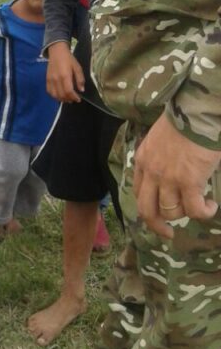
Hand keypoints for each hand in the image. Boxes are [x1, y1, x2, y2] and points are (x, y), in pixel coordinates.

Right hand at [46, 44, 83, 101]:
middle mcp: (56, 79)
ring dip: (61, 99)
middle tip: (74, 99)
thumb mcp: (77, 67)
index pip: (69, 91)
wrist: (57, 52)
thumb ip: (80, 79)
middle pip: (62, 95)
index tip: (78, 99)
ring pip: (55, 95)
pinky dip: (54, 96)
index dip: (74, 97)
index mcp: (65, 76)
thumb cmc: (69, 59)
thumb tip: (81, 90)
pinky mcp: (47, 79)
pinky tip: (59, 95)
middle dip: (69, 99)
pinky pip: (49, 91)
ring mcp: (50, 80)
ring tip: (67, 99)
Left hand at [134, 113, 219, 238]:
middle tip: (167, 234)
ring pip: (172, 211)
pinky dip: (203, 213)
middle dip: (156, 225)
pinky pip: (193, 210)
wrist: (195, 114)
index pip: (138, 192)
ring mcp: (169, 179)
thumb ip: (159, 157)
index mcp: (143, 160)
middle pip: (147, 209)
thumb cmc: (183, 122)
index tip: (157, 214)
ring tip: (201, 207)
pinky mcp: (189, 182)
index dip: (147, 207)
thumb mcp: (159, 140)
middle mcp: (152, 172)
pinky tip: (211, 206)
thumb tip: (171, 173)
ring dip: (186, 214)